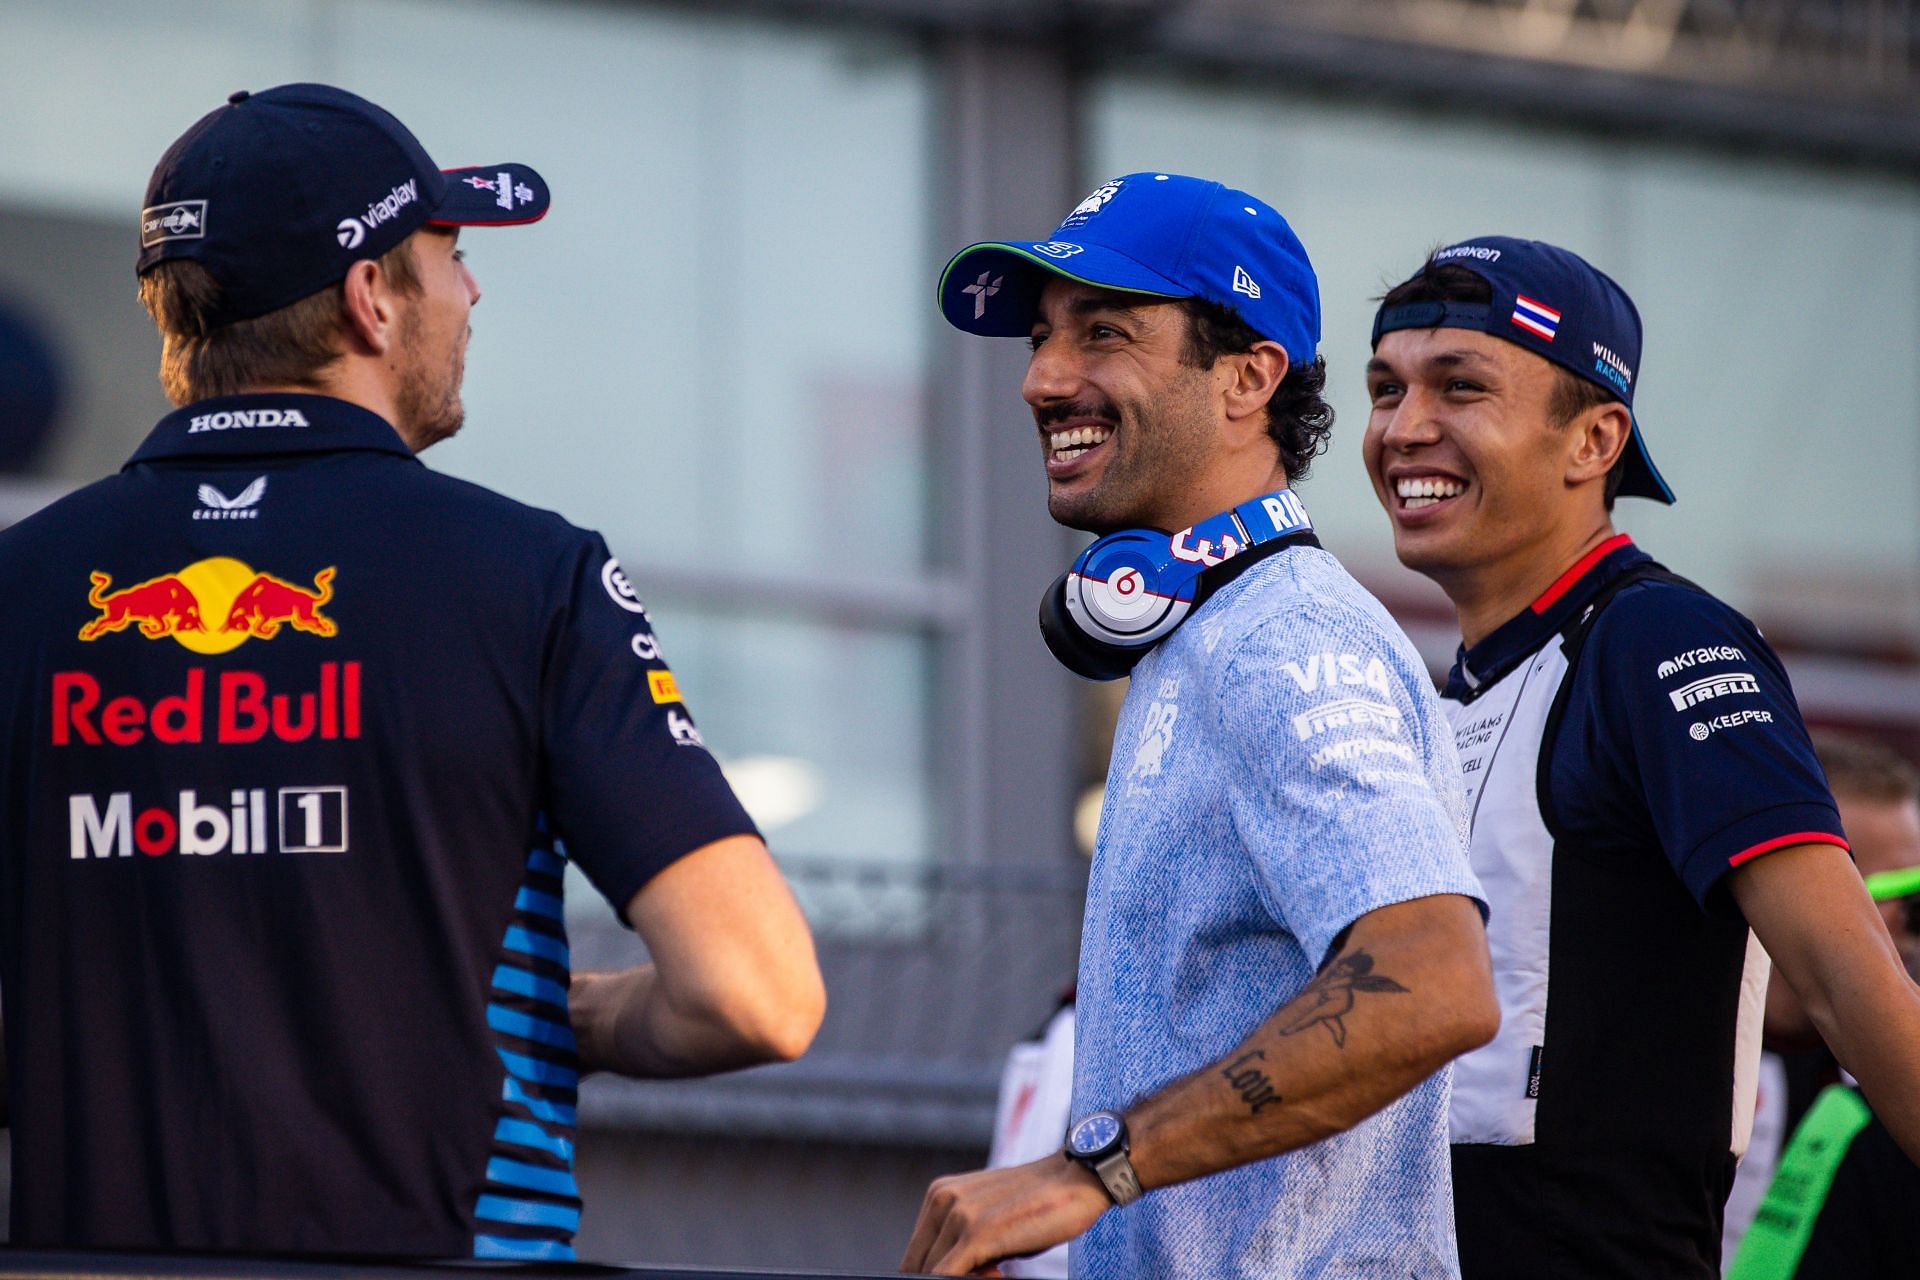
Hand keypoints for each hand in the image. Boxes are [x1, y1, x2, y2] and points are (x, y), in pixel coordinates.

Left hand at [901, 1154, 1110, 1275]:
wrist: (1078, 1177)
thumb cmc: (1039, 1204)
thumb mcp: (990, 1219)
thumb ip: (962, 1242)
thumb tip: (947, 1276)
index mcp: (940, 1194)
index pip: (916, 1255)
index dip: (931, 1277)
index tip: (964, 1277)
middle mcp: (942, 1199)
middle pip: (919, 1266)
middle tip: (991, 1273)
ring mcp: (958, 1215)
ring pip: (933, 1274)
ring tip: (1000, 1271)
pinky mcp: (978, 1233)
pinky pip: (949, 1278)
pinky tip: (1002, 1275)